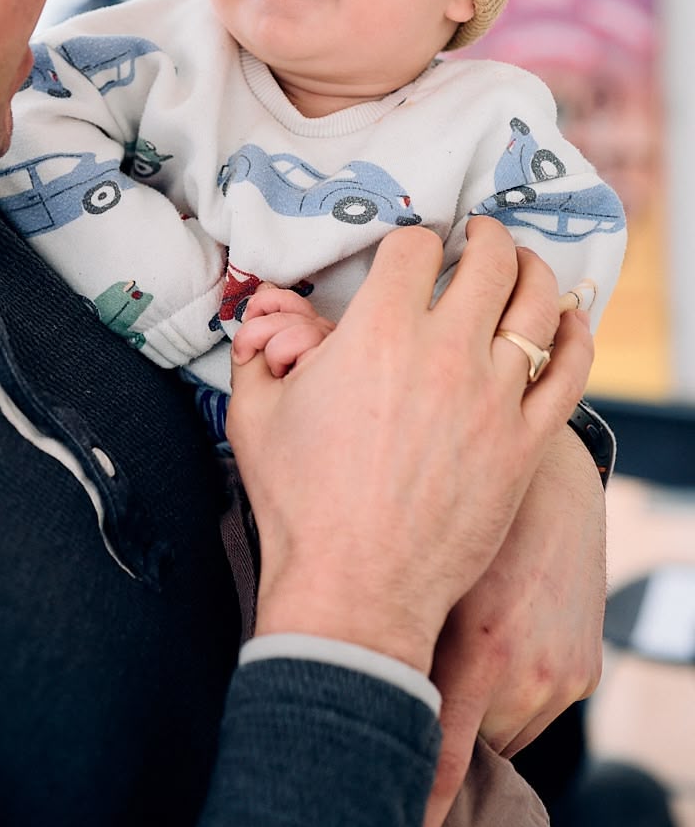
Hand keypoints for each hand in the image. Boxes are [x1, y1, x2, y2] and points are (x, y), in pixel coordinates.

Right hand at [228, 219, 592, 674]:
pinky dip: (573, 334)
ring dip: (531, 272)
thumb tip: (264, 323)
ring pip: (536, 305)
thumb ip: (259, 352)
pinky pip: (570, 371)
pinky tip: (566, 321)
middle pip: (489, 260)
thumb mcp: (253, 414)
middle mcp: (444, 354)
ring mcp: (494, 399)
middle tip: (477, 238)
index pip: (414, 248)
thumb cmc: (299, 504)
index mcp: (377, 334)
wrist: (354, 589)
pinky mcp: (525, 444)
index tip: (407, 255)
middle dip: (484, 238)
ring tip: (521, 267)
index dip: (409, 242)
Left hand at [417, 420, 604, 826]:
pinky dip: (505, 695)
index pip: (441, 761)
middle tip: (400, 691)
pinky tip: (485, 641)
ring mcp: (564, 675)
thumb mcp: (419, 568)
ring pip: (500, 733)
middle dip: (431, 728)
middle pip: (466, 746)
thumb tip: (341, 687)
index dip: (416, 814)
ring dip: (472, 713)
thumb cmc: (454, 510)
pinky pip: (532, 710)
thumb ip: (391, 634)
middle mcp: (531, 673)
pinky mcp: (584, 670)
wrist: (548, 477)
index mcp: (482, 648)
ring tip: (449, 652)